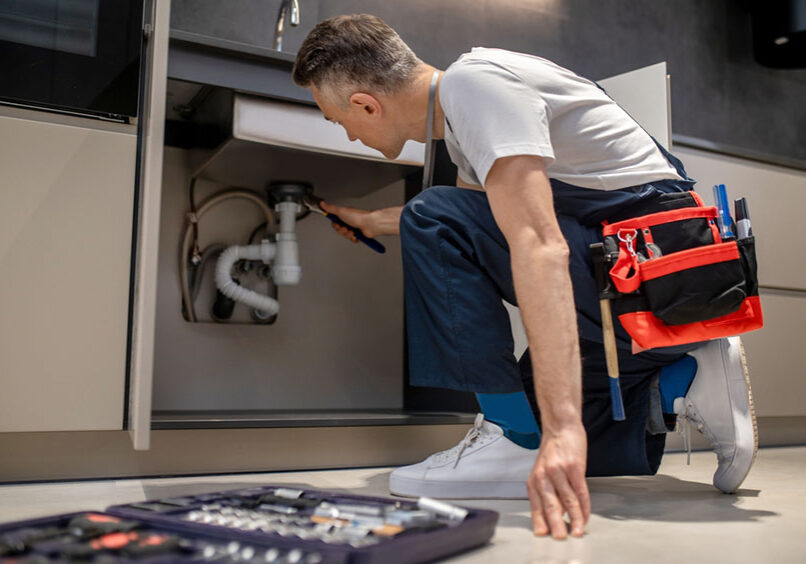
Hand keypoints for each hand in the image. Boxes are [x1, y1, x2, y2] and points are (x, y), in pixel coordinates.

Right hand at [319, 201, 375, 241]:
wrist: (370, 224)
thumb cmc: (358, 216)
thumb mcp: (341, 211)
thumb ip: (330, 208)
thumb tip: (322, 204)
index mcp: (345, 215)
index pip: (335, 222)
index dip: (335, 225)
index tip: (337, 223)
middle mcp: (349, 221)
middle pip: (339, 230)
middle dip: (341, 230)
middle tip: (345, 227)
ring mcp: (354, 228)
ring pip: (345, 235)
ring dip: (347, 234)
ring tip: (352, 231)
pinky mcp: (358, 235)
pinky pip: (352, 240)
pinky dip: (354, 238)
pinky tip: (356, 235)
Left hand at [528, 423, 589, 538]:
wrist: (561, 427)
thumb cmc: (553, 450)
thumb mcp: (544, 472)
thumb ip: (549, 493)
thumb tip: (558, 515)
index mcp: (534, 480)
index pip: (536, 505)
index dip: (540, 521)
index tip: (544, 535)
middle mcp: (544, 476)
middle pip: (550, 505)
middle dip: (555, 524)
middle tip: (559, 537)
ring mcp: (559, 471)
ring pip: (568, 500)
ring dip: (574, 519)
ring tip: (577, 531)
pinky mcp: (574, 467)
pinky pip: (580, 491)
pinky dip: (584, 506)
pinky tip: (585, 514)